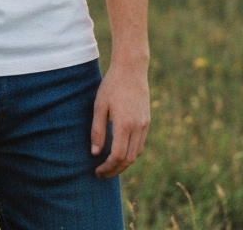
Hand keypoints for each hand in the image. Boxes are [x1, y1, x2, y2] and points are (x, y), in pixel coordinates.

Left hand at [90, 61, 149, 177]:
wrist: (131, 69)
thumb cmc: (112, 85)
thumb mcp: (99, 105)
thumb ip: (97, 130)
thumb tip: (95, 153)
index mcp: (124, 124)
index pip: (117, 156)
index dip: (107, 167)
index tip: (97, 171)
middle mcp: (137, 127)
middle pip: (129, 159)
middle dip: (115, 170)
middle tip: (102, 173)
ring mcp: (144, 124)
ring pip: (136, 153)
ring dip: (124, 163)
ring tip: (110, 165)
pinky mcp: (147, 120)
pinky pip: (140, 143)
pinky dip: (131, 152)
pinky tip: (120, 151)